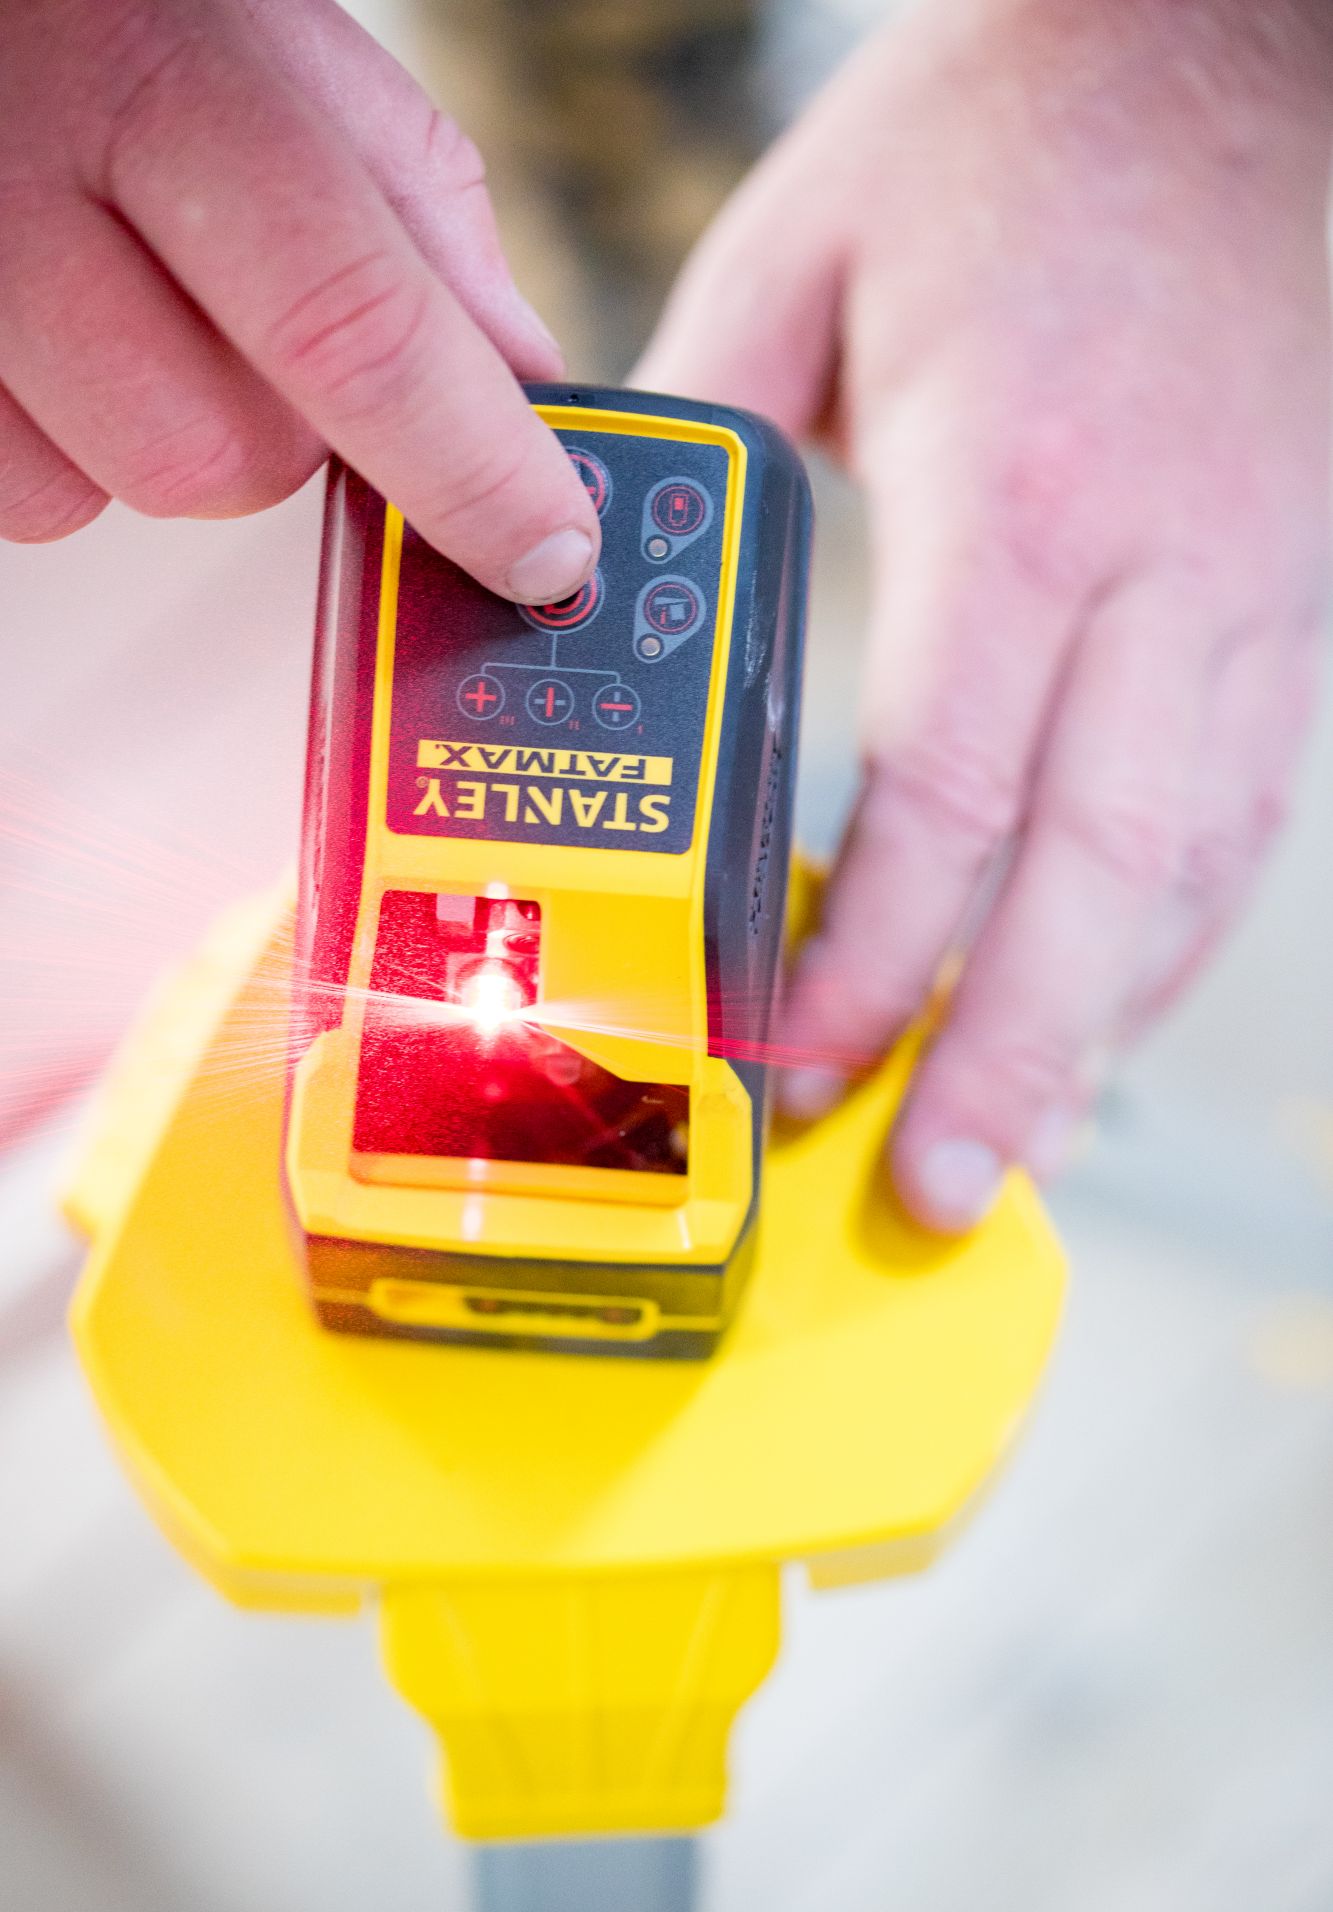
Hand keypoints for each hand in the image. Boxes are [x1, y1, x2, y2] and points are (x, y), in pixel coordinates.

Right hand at [0, 0, 599, 601]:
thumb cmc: (136, 23)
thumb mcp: (305, 71)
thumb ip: (428, 236)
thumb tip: (526, 395)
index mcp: (169, 84)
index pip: (356, 329)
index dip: (471, 468)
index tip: (547, 550)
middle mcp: (28, 183)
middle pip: (229, 459)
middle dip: (292, 438)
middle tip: (268, 335)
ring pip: (123, 491)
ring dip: (184, 442)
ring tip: (153, 313)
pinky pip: (32, 499)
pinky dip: (81, 453)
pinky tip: (77, 347)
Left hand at [638, 0, 1332, 1227]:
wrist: (1236, 47)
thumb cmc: (1024, 123)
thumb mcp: (809, 249)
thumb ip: (703, 428)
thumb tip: (602, 570)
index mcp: (1024, 495)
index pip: (951, 790)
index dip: (877, 952)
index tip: (802, 1052)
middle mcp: (1158, 572)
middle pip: (1104, 875)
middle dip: (1016, 1056)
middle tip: (936, 1188)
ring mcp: (1246, 594)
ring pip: (1199, 866)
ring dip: (1106, 1025)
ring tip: (1017, 1139)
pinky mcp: (1286, 597)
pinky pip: (1248, 806)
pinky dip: (1175, 931)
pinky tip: (1112, 1000)